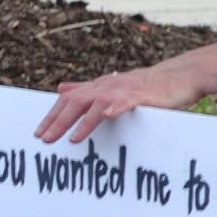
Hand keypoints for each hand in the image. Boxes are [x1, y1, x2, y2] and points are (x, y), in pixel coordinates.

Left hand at [34, 60, 202, 144]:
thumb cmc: (145, 87)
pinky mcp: (142, 95)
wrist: (178, 76)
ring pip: (97, 102)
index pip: (68, 100)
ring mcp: (124, 90)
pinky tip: (107, 116)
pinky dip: (116, 107)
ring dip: (82, 121)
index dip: (52, 115)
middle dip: (58, 121)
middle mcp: (107, 86)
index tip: (38, 134)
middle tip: (44, 140)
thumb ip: (85, 89)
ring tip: (71, 139)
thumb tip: (60, 89)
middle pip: (76, 102)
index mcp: (98, 87)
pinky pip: (126, 101)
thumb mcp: (110, 88)